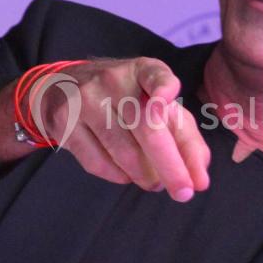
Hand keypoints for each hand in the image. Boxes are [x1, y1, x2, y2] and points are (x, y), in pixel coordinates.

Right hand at [36, 58, 210, 201]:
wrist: (62, 88)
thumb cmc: (124, 100)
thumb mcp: (154, 103)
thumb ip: (183, 134)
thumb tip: (200, 175)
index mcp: (142, 70)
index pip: (156, 75)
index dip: (163, 88)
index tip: (165, 101)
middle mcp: (114, 80)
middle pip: (147, 129)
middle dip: (170, 167)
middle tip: (184, 193)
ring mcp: (87, 100)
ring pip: (123, 151)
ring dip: (145, 176)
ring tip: (155, 183)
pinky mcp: (66, 122)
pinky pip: (98, 162)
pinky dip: (119, 176)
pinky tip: (127, 175)